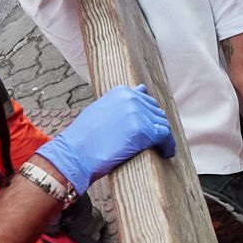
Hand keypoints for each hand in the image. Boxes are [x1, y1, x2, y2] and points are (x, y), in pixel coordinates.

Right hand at [36, 84, 175, 194]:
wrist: (73, 155)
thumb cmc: (84, 137)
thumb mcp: (102, 109)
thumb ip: (123, 100)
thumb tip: (142, 87)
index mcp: (122, 91)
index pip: (147, 101)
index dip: (149, 117)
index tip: (149, 128)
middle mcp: (132, 98)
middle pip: (156, 112)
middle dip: (157, 126)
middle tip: (157, 141)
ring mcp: (138, 114)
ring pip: (163, 124)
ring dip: (164, 137)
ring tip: (162, 148)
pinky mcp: (144, 131)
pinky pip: (165, 136)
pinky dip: (168, 145)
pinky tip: (167, 153)